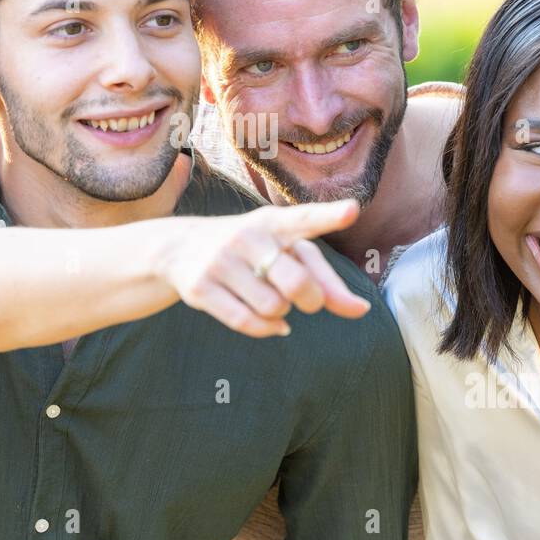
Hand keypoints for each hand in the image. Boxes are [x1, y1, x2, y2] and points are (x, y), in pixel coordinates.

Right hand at [159, 199, 371, 337]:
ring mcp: (221, 261)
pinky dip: (267, 329)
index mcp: (274, 222)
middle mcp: (247, 236)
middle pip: (297, 284)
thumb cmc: (252, 250)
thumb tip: (361, 310)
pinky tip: (269, 324)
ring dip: (281, 313)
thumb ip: (325, 280)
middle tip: (305, 299)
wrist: (179, 248)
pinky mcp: (201, 288)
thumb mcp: (285, 252)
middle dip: (310, 300)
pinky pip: (248, 323)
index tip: (353, 210)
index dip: (330, 216)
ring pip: (274, 308)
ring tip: (269, 299)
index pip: (305, 219)